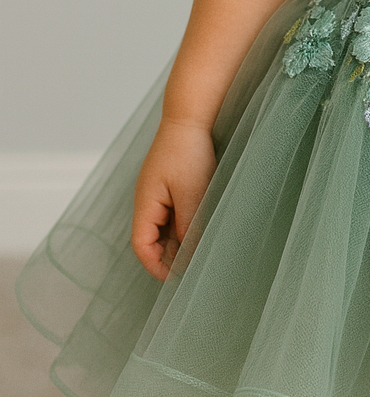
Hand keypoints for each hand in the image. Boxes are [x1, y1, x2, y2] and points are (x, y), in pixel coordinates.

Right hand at [131, 119, 217, 281]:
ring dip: (179, 241)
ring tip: (202, 252)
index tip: (177, 279)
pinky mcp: (170, 186)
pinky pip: (173, 214)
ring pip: (164, 228)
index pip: (141, 246)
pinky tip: (202, 229)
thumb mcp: (193, 194)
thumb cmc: (188, 153)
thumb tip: (190, 258)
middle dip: (169, 257)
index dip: (156, 266)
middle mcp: (147, 201)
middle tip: (195, 269)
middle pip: (151, 240)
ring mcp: (157, 193)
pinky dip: (184, 226)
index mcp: (145, 204)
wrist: (190, 117)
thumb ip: (190, 228)